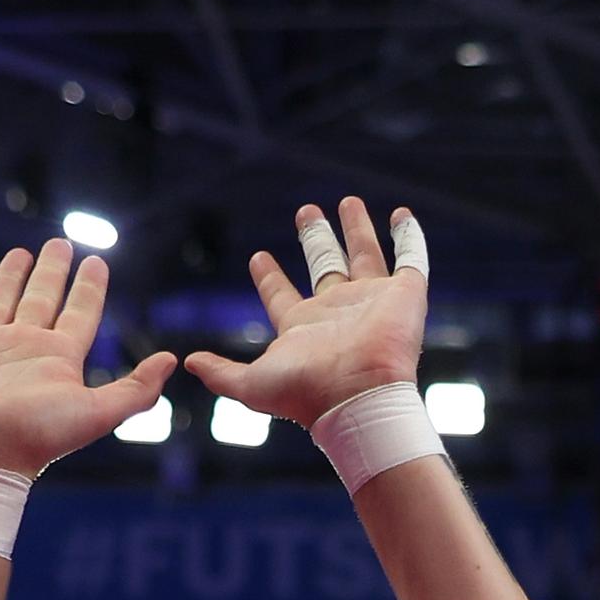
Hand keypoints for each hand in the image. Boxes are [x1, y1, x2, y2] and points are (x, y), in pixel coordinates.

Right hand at [0, 240, 174, 475]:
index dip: (90, 288)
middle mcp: (23, 349)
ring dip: (10, 277)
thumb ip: (136, 389)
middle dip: (53, 273)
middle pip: (43, 299)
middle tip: (62, 243)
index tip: (97, 261)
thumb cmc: (34, 436)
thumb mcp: (96, 413)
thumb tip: (171, 360)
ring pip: (0, 301)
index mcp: (57, 359)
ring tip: (21, 252)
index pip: (80, 314)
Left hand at [185, 197, 427, 431]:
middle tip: (306, 212)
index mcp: (304, 328)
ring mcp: (372, 302)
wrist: (359, 398)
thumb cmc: (308, 392)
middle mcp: (338, 311)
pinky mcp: (404, 296)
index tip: (258, 257)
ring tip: (348, 202)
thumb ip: (222, 373)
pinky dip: (409, 238)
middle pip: (326, 267)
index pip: (282, 295)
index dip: (270, 278)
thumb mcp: (253, 384)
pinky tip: (402, 216)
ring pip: (365, 256)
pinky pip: (411, 260)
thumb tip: (189, 363)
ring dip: (357, 230)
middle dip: (315, 239)